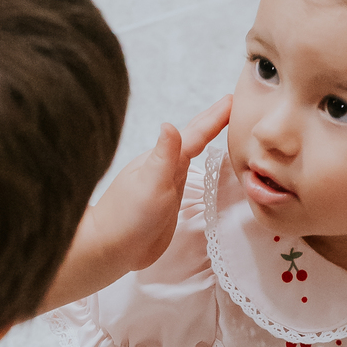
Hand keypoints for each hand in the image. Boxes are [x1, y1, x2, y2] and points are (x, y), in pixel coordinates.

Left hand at [45, 97, 231, 308]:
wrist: (111, 248)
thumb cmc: (127, 217)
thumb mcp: (150, 183)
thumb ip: (163, 156)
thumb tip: (169, 125)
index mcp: (165, 159)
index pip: (196, 133)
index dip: (216, 117)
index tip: (234, 98)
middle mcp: (168, 166)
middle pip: (196, 138)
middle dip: (214, 120)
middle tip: (234, 102)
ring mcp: (169, 183)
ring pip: (195, 154)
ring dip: (210, 138)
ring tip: (225, 125)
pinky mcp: (171, 201)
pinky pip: (194, 175)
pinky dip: (204, 163)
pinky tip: (205, 163)